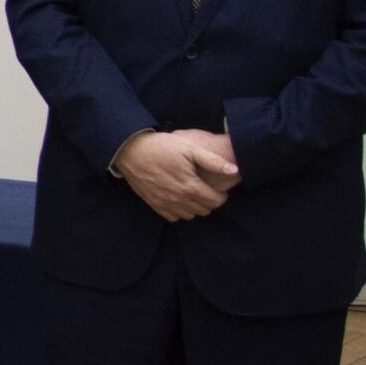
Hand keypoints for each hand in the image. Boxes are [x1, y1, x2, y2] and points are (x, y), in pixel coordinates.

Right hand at [115, 128, 237, 220]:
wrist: (131, 151)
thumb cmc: (162, 147)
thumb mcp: (190, 148)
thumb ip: (213, 161)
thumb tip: (234, 170)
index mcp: (190, 186)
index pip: (216, 201)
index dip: (222, 195)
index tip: (219, 187)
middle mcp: (179, 200)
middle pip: (204, 210)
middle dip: (209, 201)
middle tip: (206, 189)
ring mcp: (165, 204)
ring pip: (190, 215)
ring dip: (195, 207)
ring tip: (193, 193)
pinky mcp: (154, 205)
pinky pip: (173, 217)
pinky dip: (180, 211)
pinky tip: (178, 199)